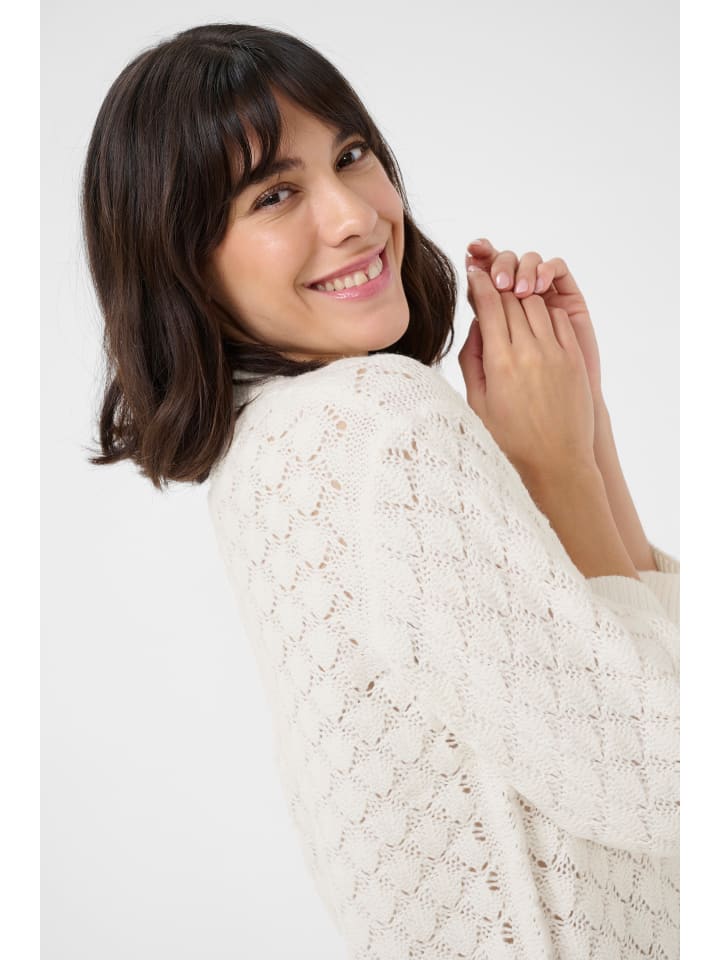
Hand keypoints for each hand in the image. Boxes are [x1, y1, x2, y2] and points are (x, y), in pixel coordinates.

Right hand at [459, 264, 595, 483]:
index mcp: (500, 363)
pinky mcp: (574, 358)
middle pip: (512, 299)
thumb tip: (476, 326)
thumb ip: (472, 361)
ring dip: (522, 299)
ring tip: (512, 304)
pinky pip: (559, 320)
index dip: (480, 285)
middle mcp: (529, 352)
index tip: (474, 274)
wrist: (556, 462)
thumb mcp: (477, 403)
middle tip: (490, 284)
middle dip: (499, 287)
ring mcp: (556, 353)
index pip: (490, 306)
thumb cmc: (511, 439)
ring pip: (536, 304)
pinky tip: (536, 322)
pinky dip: (545, 313)